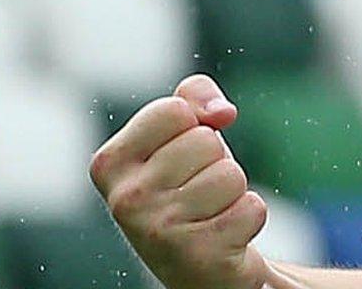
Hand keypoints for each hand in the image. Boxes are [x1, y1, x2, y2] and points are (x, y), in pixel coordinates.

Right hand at [90, 74, 271, 288]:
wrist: (201, 264)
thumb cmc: (192, 189)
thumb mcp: (184, 134)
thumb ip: (193, 97)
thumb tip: (222, 112)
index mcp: (109, 164)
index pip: (174, 110)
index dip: (193, 126)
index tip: (181, 158)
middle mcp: (124, 199)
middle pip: (205, 141)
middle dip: (215, 162)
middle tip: (198, 193)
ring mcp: (156, 230)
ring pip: (230, 175)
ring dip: (233, 192)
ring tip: (210, 214)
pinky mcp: (195, 256)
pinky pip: (252, 208)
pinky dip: (249, 219)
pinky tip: (225, 237)